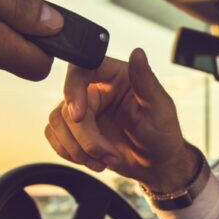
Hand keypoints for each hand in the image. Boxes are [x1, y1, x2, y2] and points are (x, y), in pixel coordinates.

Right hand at [45, 48, 197, 190]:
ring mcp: (84, 110)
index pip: (81, 69)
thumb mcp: (160, 108)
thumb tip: (138, 53)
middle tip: (107, 154)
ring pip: (58, 122)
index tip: (79, 116)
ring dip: (78, 149)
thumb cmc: (163, 134)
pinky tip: (94, 160)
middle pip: (68, 105)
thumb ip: (146, 81)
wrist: (156, 165)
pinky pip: (55, 136)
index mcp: (115, 76)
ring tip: (105, 159)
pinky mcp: (75, 130)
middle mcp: (95, 89)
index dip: (73, 90)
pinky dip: (71, 153)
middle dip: (85, 137)